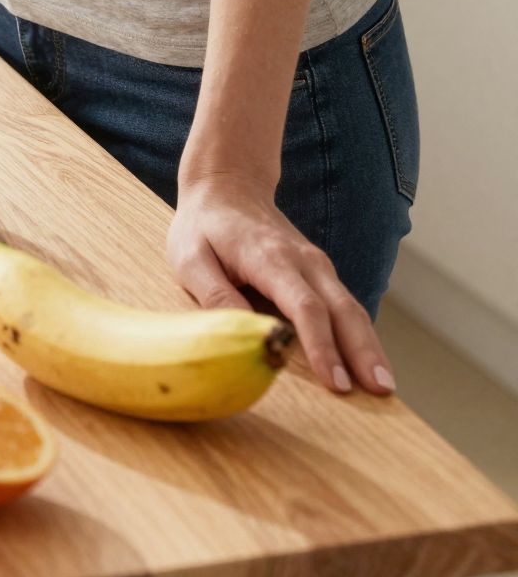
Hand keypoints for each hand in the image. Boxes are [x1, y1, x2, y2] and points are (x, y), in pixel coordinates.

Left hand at [166, 171, 396, 396]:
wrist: (228, 184)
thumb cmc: (204, 226)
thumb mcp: (191, 258)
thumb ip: (216, 296)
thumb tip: (249, 337)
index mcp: (270, 257)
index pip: (305, 306)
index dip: (321, 346)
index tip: (335, 382)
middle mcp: (303, 260)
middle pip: (342, 309)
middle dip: (363, 352)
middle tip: (381, 392)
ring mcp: (317, 264)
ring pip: (351, 308)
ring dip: (370, 347)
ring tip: (384, 387)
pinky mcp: (320, 272)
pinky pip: (346, 306)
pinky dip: (361, 335)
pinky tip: (370, 364)